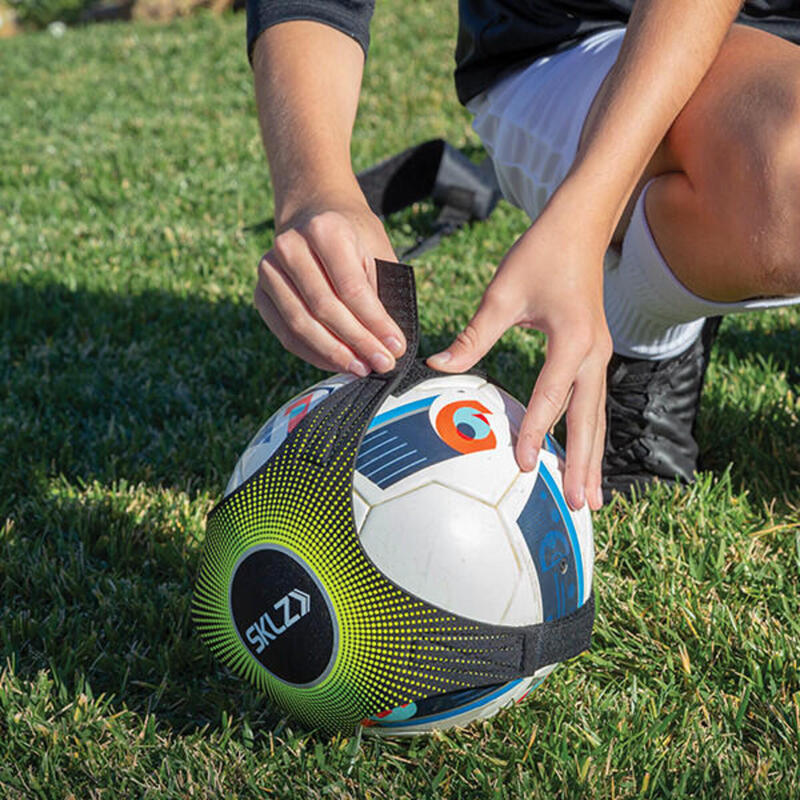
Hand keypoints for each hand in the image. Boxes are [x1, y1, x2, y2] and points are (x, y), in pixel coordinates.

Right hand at [254, 200, 406, 375]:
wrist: (314, 214)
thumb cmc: (352, 237)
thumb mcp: (376, 250)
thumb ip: (381, 292)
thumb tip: (389, 343)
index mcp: (325, 230)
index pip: (351, 288)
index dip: (374, 323)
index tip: (395, 348)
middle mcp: (290, 246)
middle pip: (324, 308)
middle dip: (357, 342)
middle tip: (381, 364)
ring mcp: (269, 270)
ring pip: (301, 325)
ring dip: (333, 353)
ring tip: (360, 368)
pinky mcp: (260, 292)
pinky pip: (285, 333)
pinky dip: (313, 353)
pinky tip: (336, 362)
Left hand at [427, 204, 611, 511]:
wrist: (580, 226)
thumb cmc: (541, 254)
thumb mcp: (502, 294)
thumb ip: (473, 336)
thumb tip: (437, 364)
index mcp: (572, 339)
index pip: (551, 395)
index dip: (536, 431)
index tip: (524, 464)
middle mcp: (594, 353)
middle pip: (587, 418)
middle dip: (583, 463)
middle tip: (581, 505)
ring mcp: (599, 355)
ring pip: (596, 416)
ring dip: (593, 456)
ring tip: (592, 497)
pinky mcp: (595, 353)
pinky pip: (593, 402)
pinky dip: (590, 433)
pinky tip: (586, 455)